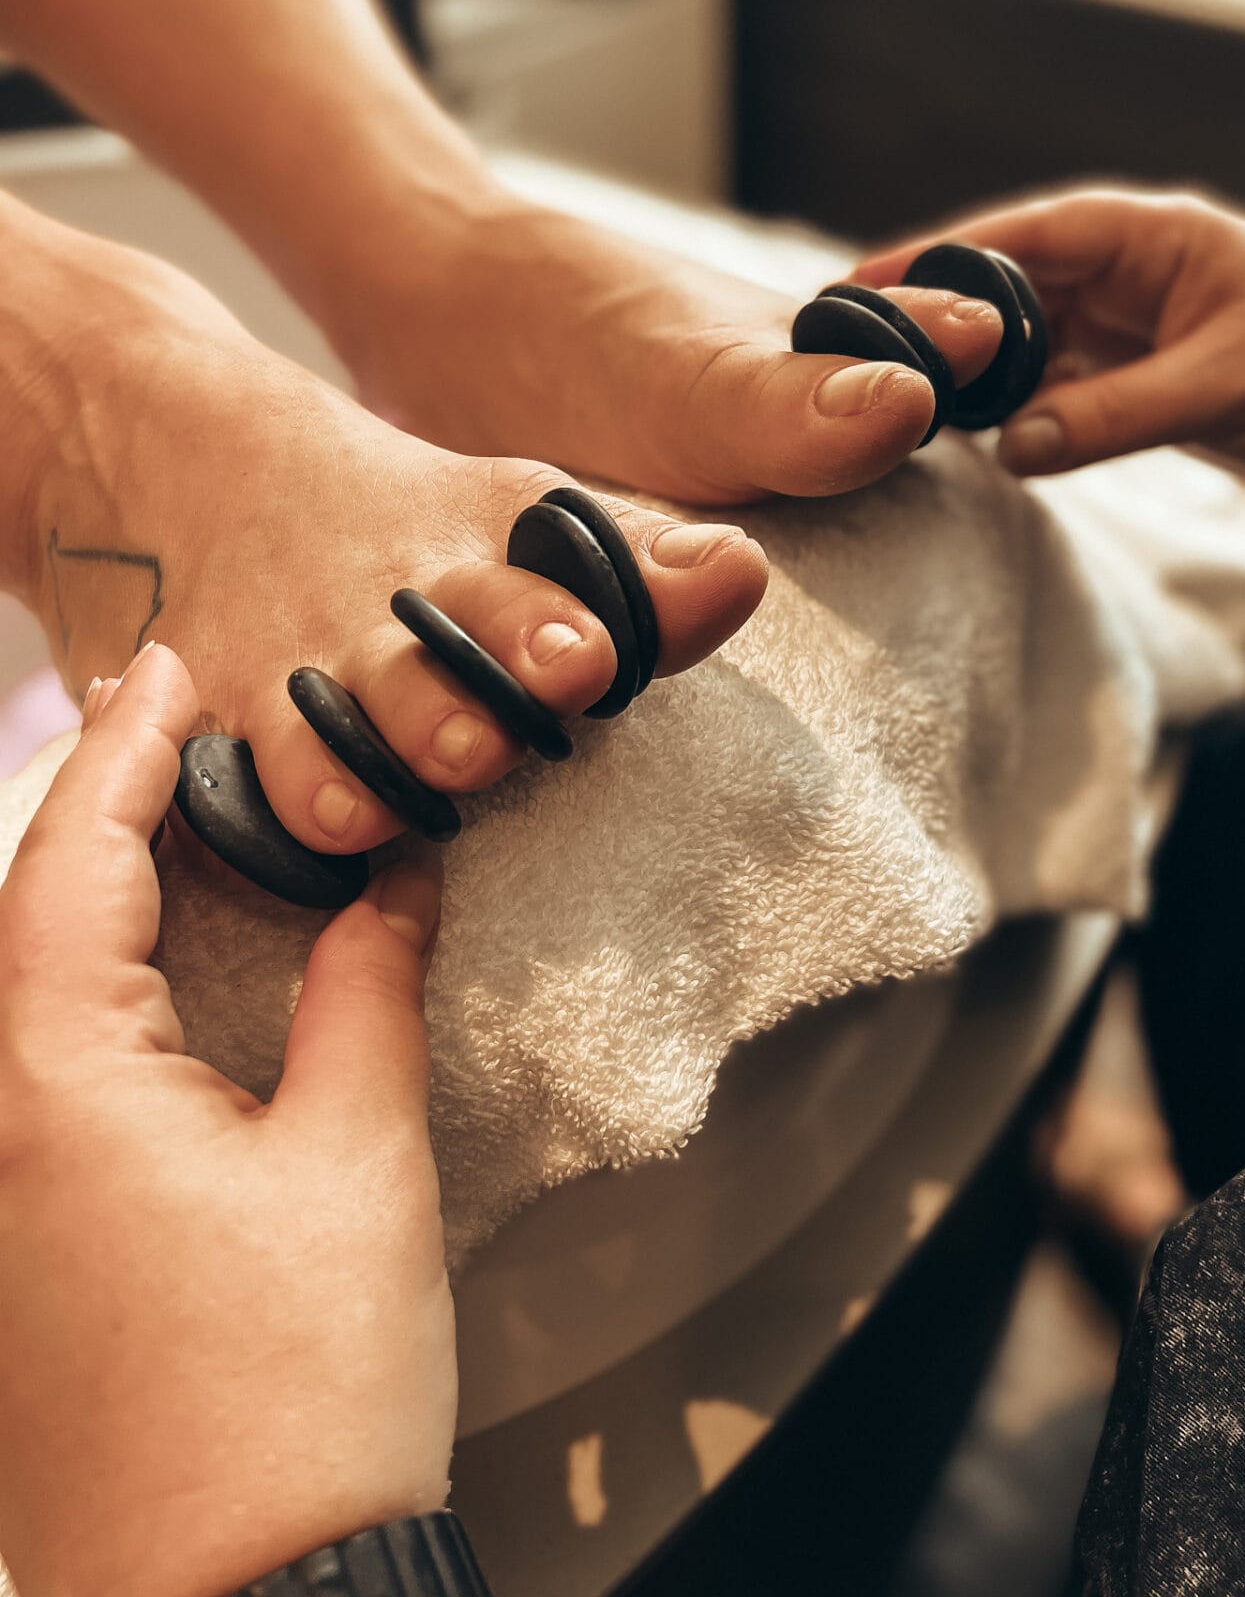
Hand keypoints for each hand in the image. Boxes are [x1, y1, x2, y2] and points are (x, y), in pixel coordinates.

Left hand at [0, 645, 454, 1596]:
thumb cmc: (295, 1395)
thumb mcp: (358, 1160)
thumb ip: (368, 993)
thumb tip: (391, 884)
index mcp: (52, 1081)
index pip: (73, 859)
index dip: (126, 747)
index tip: (171, 665)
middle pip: (22, 914)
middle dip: (94, 803)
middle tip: (174, 718)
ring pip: (17, 995)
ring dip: (88, 892)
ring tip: (168, 814)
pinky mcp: (15, 1260)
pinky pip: (31, 1074)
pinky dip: (86, 987)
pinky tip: (155, 972)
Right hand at [860, 188, 1244, 494]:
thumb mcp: (1225, 384)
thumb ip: (1114, 415)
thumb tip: (1011, 446)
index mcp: (1153, 237)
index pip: (1025, 232)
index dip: (942, 253)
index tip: (867, 279)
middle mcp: (1133, 275)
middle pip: (1011, 288)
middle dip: (943, 318)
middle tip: (863, 351)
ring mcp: (1134, 330)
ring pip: (1029, 346)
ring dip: (978, 374)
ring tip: (902, 402)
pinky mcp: (1142, 383)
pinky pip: (1060, 393)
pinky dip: (1020, 413)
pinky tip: (974, 439)